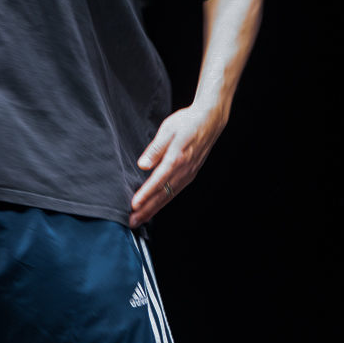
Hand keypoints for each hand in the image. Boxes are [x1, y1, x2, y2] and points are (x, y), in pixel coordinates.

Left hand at [130, 103, 224, 226]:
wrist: (210, 121)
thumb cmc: (188, 122)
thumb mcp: (168, 129)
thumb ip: (155, 149)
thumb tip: (143, 164)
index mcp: (176, 159)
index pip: (157, 181)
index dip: (145, 195)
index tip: (134, 205)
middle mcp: (184, 170)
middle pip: (163, 195)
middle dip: (147, 209)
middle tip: (133, 221)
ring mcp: (188, 174)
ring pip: (169, 196)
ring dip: (154, 209)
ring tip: (141, 219)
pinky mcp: (190, 174)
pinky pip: (175, 192)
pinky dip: (164, 202)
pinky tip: (156, 206)